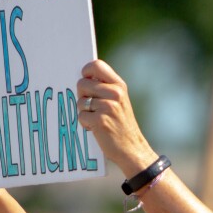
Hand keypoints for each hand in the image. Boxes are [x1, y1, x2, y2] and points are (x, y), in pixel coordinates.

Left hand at [76, 59, 156, 175]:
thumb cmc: (121, 124)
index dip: (86, 71)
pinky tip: (97, 128)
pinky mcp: (100, 120)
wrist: (131, 148)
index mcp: (119, 85)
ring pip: (80, 101)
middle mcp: (115, 93)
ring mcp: (108, 107)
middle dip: (83, 96)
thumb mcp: (119, 100)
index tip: (87, 81)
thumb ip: (105, 87)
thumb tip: (83, 78)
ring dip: (84, 112)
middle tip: (93, 107)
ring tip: (97, 119)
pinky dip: (85, 123)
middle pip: (82, 83)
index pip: (96, 65)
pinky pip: (81, 115)